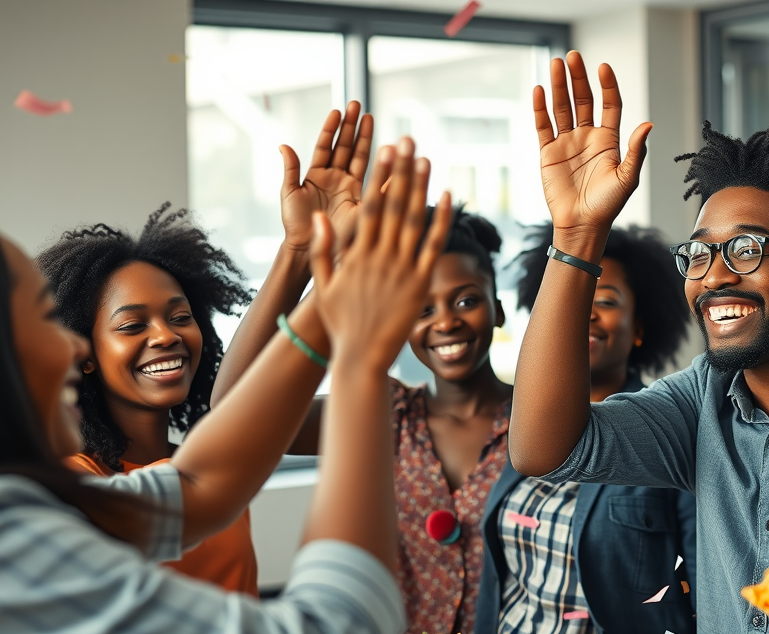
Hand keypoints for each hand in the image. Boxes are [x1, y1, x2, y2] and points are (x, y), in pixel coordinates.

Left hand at [280, 100, 373, 252]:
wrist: (308, 247)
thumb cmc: (295, 223)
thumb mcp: (288, 193)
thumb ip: (290, 169)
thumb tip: (283, 145)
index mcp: (317, 174)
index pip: (325, 145)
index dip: (331, 128)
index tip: (338, 111)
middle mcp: (335, 177)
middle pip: (344, 146)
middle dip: (351, 125)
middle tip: (357, 104)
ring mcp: (349, 187)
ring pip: (358, 157)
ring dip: (363, 137)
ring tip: (369, 116)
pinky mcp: (360, 199)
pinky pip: (371, 180)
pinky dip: (379, 166)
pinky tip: (387, 150)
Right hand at [308, 137, 451, 371]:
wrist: (361, 357)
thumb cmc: (341, 323)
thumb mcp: (324, 285)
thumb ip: (323, 249)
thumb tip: (320, 216)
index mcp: (356, 254)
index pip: (369, 206)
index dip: (379, 176)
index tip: (385, 151)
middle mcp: (380, 257)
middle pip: (394, 205)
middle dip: (401, 171)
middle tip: (409, 140)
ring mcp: (401, 269)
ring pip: (415, 220)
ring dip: (422, 188)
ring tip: (427, 158)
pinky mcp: (420, 284)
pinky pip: (433, 246)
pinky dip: (442, 221)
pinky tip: (449, 197)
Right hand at [534, 51, 650, 257]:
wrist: (581, 225)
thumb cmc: (607, 206)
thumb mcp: (626, 178)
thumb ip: (635, 150)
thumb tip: (648, 124)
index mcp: (608, 140)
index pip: (609, 105)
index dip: (607, 86)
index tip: (603, 67)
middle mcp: (587, 137)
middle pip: (583, 100)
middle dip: (578, 78)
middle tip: (572, 57)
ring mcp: (567, 143)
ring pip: (562, 108)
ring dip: (558, 86)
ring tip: (555, 64)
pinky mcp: (548, 152)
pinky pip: (543, 126)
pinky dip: (540, 108)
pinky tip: (539, 90)